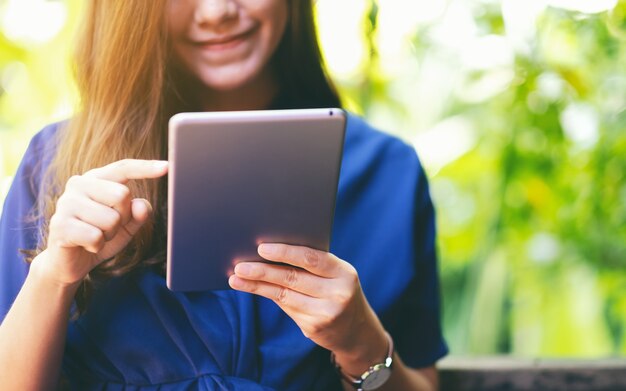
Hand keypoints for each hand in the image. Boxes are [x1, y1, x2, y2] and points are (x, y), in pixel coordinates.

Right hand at [33, 159, 167, 286]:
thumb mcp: (126, 225)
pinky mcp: (60, 224)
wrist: (69, 262)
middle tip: (107, 227)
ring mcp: (66, 203)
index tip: (167, 166)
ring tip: (95, 236)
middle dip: (123, 218)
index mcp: (96, 179)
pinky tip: (85, 245)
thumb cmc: (99, 236)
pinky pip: (96, 236)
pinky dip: (97, 246)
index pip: (123, 168)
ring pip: (111, 219)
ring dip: (109, 235)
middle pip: (122, 195)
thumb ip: (138, 213)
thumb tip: (142, 204)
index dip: (145, 168)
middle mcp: (78, 184)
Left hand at [229, 243, 388, 374]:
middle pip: (293, 278)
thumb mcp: (335, 276)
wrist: (356, 331)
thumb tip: (268, 253)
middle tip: (240, 265)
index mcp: (344, 272)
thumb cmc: (337, 292)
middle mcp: (338, 293)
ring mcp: (326, 313)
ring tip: (236, 278)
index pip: (311, 258)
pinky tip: (251, 288)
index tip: (261, 248)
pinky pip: (285, 307)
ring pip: (284, 294)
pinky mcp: (314, 328)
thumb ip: (311, 266)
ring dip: (257, 285)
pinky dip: (267, 295)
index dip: (285, 252)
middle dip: (263, 270)